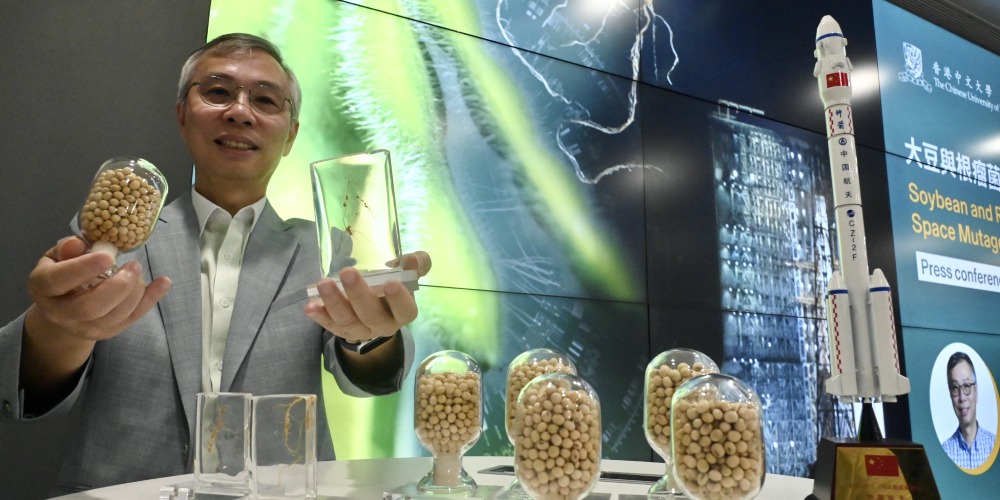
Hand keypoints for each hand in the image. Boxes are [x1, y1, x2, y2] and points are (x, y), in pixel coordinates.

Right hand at [22, 237, 171, 389]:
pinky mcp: (108, 332)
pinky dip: (151, 299)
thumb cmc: (62, 274)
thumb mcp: (57, 257)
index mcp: (43, 288)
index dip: (83, 268)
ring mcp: (85, 327)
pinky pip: (132, 318)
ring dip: (134, 291)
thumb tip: (78, 243)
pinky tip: (164, 282)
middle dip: (117, 286)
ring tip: (136, 270)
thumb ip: (67, 250)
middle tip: (132, 266)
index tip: (108, 257)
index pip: (58, 281)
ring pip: (114, 316)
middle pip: (90, 308)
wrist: (63, 309)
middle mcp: (61, 313)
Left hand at [304, 251, 431, 341]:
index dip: (398, 299)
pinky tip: (310, 305)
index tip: (390, 282)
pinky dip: (320, 316)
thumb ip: (416, 264)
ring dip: (334, 303)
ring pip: (348, 321)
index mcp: (403, 312)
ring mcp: (362, 331)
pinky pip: (331, 326)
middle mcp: (384, 325)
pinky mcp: (343, 331)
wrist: (378, 309)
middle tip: (347, 272)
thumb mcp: (406, 275)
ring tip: (323, 283)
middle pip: (372, 314)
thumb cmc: (392, 287)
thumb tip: (412, 259)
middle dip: (358, 294)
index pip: (405, 310)